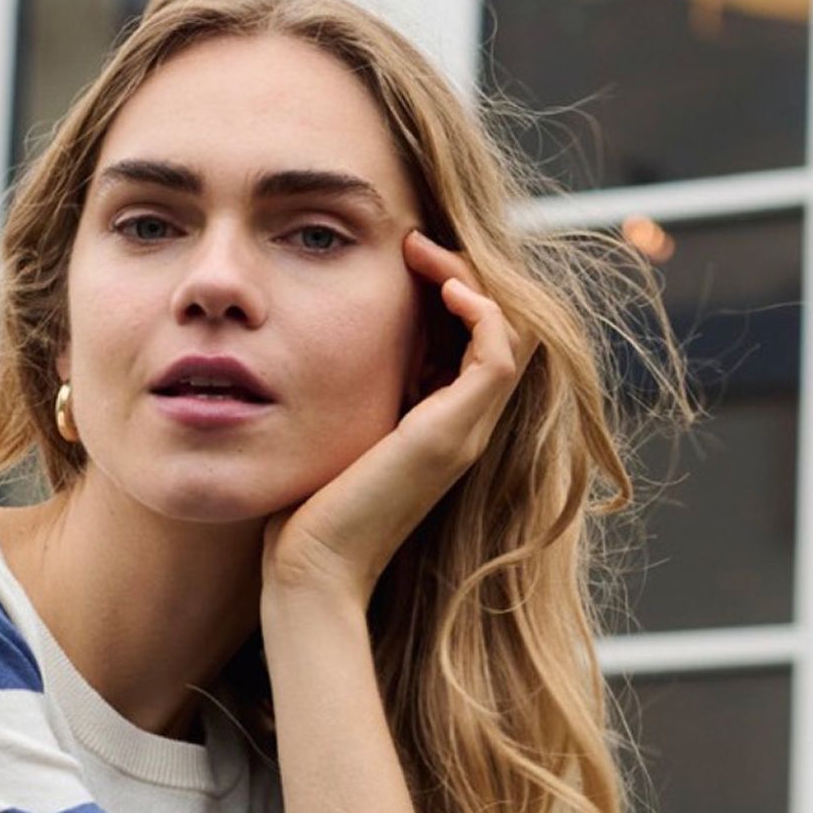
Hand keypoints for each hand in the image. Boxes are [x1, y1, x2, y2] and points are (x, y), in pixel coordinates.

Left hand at [260, 229, 540, 610]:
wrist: (310, 569)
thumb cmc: (305, 511)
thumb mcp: (331, 432)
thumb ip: (345, 393)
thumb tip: (314, 347)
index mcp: (437, 427)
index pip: (470, 339)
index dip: (448, 290)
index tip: (401, 257)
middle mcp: (462, 428)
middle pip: (496, 328)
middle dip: (462, 275)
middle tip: (413, 243)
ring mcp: (464, 432)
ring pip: (507, 331)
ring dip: (470, 279)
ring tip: (421, 252)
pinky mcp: (453, 434)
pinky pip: (499, 351)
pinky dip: (479, 308)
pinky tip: (439, 285)